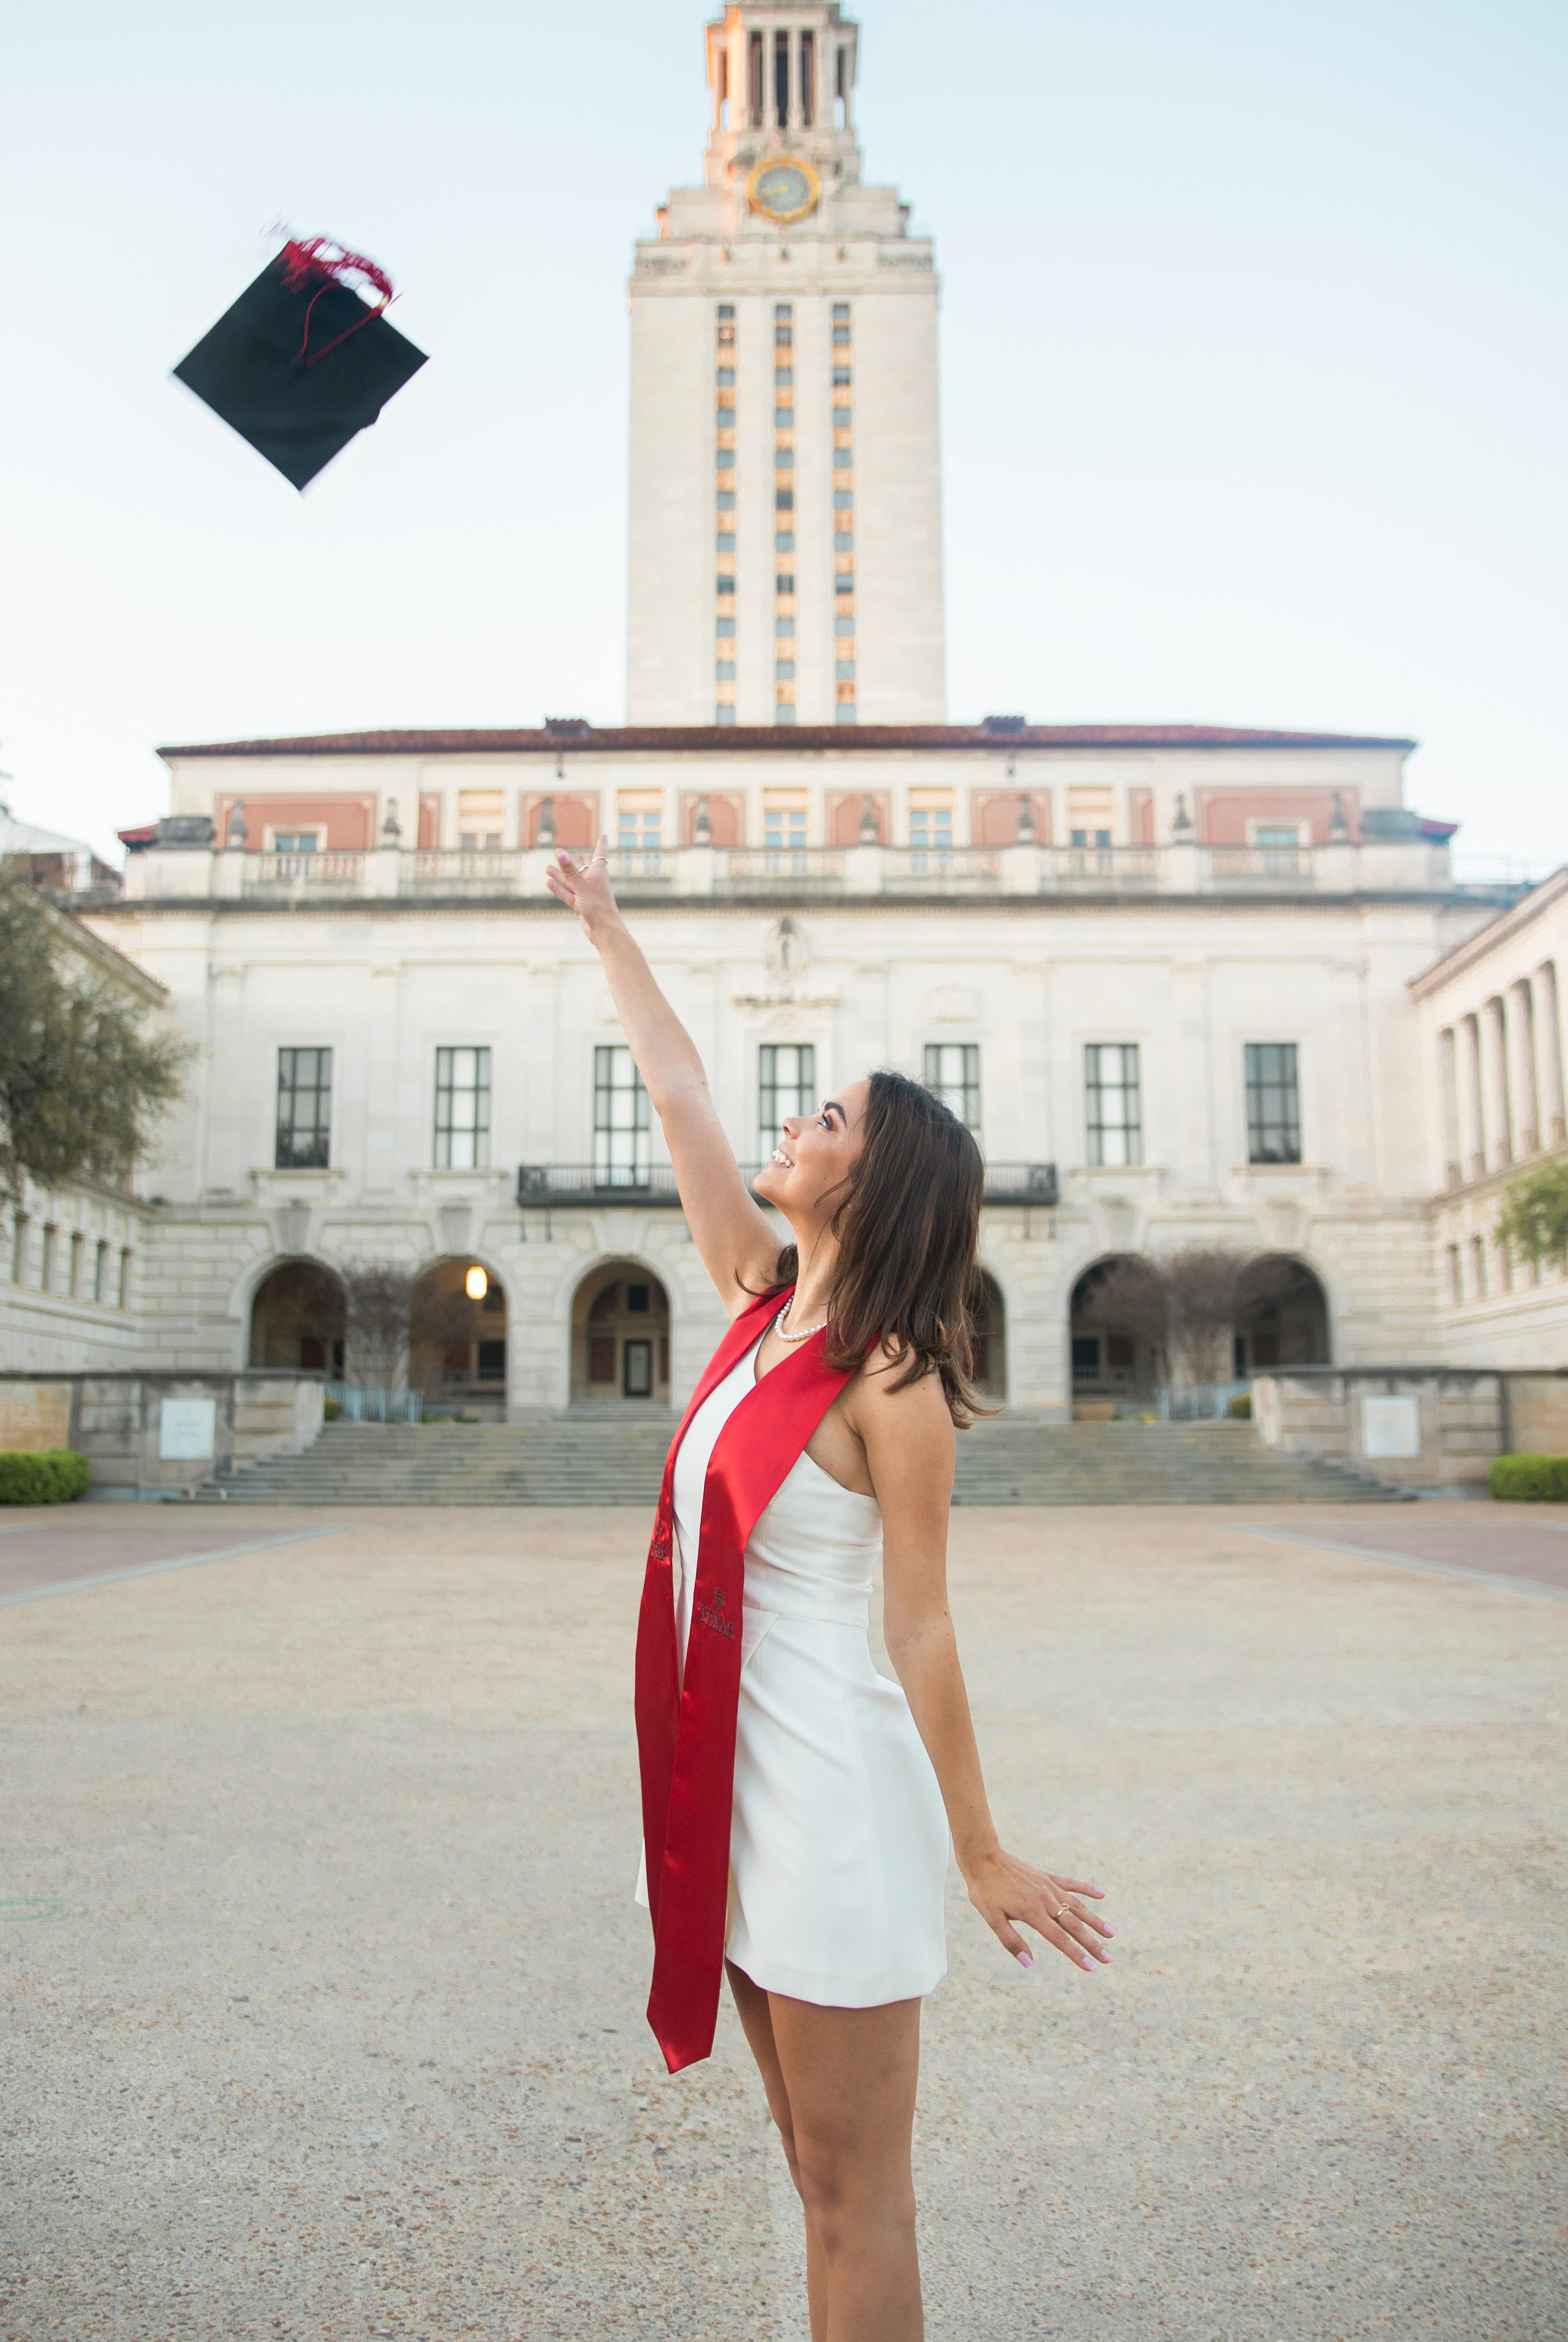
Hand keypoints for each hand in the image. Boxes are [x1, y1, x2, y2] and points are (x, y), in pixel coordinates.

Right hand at [543, 834, 620, 937]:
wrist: (604, 931)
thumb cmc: (598, 906)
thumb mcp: (582, 886)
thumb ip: (570, 871)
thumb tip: (561, 854)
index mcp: (599, 874)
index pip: (600, 854)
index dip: (601, 844)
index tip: (604, 835)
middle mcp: (593, 882)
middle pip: (579, 868)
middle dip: (569, 861)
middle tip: (557, 852)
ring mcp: (587, 894)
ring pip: (571, 882)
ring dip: (560, 875)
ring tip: (547, 868)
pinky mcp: (581, 905)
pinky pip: (568, 894)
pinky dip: (559, 889)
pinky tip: (549, 883)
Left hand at [963, 1848, 1112, 1973]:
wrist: (982, 1856)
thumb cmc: (984, 1891)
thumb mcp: (991, 1918)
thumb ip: (1011, 1941)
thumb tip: (1029, 1964)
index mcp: (1033, 1912)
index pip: (1060, 1938)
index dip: (1077, 1954)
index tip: (1092, 1967)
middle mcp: (1045, 1899)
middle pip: (1074, 1925)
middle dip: (1093, 1944)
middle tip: (1109, 1959)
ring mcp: (1048, 1886)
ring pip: (1078, 1906)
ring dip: (1095, 1921)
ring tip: (1112, 1934)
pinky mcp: (1047, 1876)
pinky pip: (1071, 1884)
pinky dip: (1087, 1889)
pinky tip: (1102, 1894)